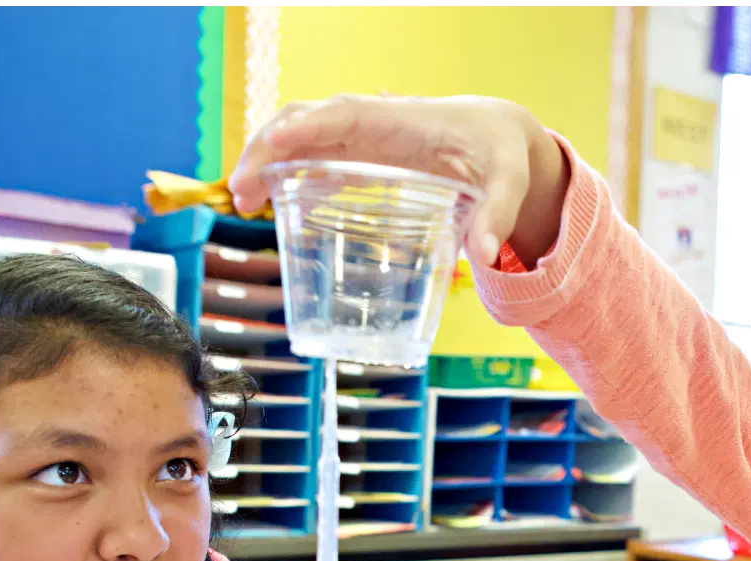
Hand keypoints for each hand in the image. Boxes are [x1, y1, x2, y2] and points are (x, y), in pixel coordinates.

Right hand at [230, 94, 569, 266]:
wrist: (499, 136)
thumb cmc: (502, 152)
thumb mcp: (509, 181)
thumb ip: (497, 215)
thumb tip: (484, 256)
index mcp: (401, 120)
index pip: (342, 114)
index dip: (304, 127)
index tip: (272, 146)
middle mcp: (373, 122)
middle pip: (306, 122)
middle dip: (267, 148)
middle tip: (241, 192)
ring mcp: (362, 137)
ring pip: (300, 136)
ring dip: (267, 161)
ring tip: (243, 201)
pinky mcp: (362, 154)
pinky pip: (314, 155)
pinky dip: (287, 173)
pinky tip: (268, 204)